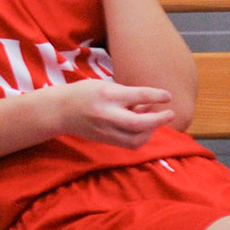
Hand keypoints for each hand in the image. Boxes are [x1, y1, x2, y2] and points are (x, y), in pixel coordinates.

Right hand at [55, 79, 173, 148]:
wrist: (60, 111)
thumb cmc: (83, 93)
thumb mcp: (104, 85)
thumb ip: (126, 94)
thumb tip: (150, 103)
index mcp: (107, 95)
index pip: (138, 96)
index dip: (157, 96)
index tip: (168, 96)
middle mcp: (107, 114)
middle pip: (139, 123)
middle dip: (158, 120)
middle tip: (170, 114)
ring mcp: (105, 130)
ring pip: (136, 139)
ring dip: (150, 131)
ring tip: (152, 120)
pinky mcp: (105, 140)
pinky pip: (130, 144)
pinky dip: (141, 137)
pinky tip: (142, 128)